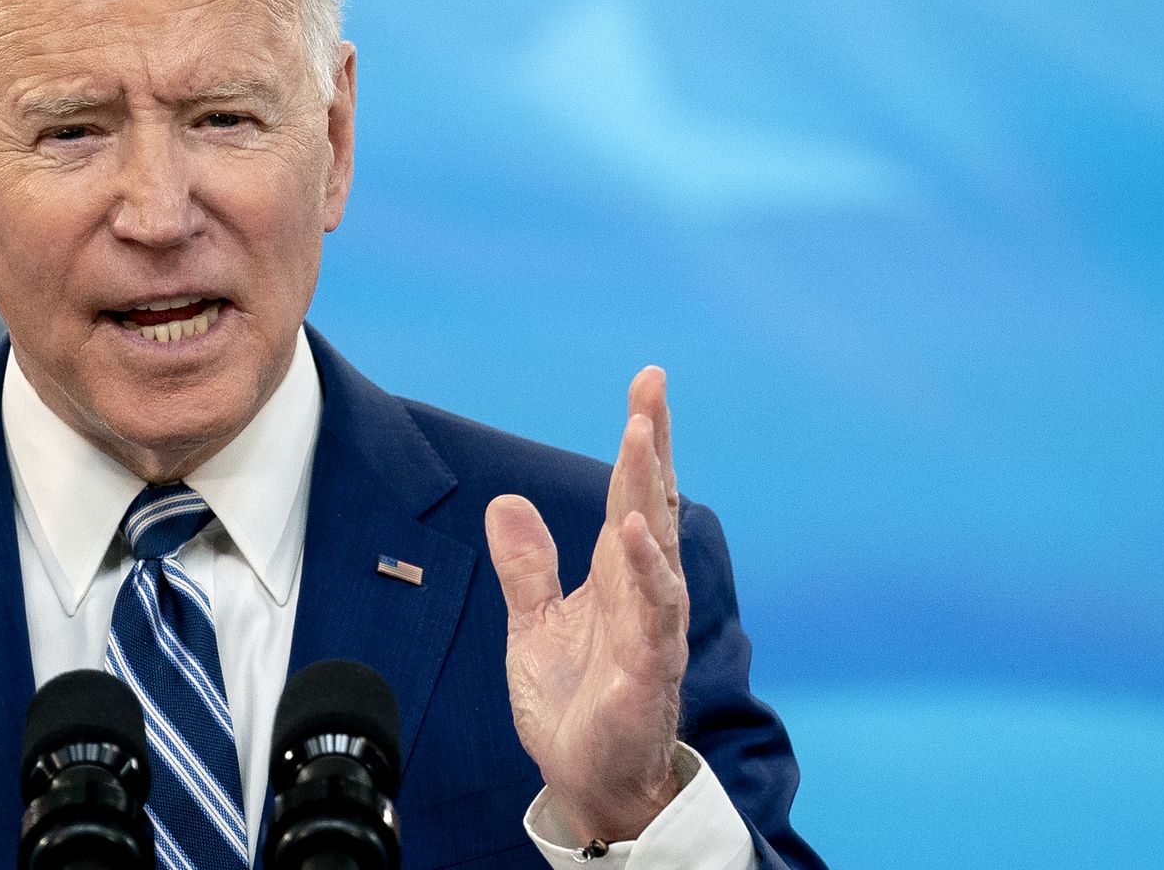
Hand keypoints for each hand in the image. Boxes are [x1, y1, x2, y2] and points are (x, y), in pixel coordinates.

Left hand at [484, 366, 687, 842]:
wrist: (587, 780)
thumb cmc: (572, 704)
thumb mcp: (532, 623)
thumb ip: (526, 565)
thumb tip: (505, 502)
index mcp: (615, 573)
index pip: (630, 492)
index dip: (641, 438)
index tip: (647, 382)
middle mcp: (641, 588)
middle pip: (650, 502)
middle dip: (651, 443)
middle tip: (650, 386)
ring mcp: (650, 625)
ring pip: (657, 545)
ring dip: (650, 491)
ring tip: (640, 437)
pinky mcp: (649, 666)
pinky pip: (655, 611)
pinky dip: (648, 570)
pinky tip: (637, 532)